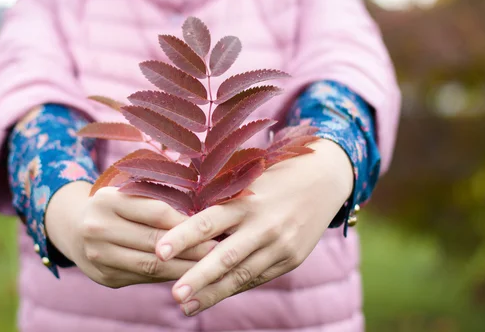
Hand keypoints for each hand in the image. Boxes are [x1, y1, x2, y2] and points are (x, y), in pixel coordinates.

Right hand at [45, 182, 216, 287]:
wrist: (75, 227)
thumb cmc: (117, 204)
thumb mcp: (130, 191)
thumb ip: (158, 197)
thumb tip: (205, 210)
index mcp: (108, 200)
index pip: (157, 212)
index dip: (187, 221)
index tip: (215, 225)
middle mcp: (98, 228)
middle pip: (155, 242)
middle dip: (191, 248)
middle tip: (220, 250)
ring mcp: (98, 256)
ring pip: (151, 266)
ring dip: (184, 269)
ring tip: (210, 267)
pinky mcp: (104, 278)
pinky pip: (143, 278)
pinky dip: (168, 277)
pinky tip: (189, 275)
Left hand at [155, 140, 353, 315]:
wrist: (323, 180)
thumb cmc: (273, 177)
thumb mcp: (248, 180)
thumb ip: (221, 201)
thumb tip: (180, 221)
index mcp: (247, 200)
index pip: (210, 221)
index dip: (184, 236)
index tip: (160, 251)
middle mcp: (264, 225)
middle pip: (226, 256)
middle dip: (199, 278)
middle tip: (174, 295)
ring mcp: (280, 245)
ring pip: (242, 275)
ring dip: (213, 293)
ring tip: (186, 307)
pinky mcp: (291, 259)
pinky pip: (258, 278)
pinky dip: (234, 288)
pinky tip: (213, 297)